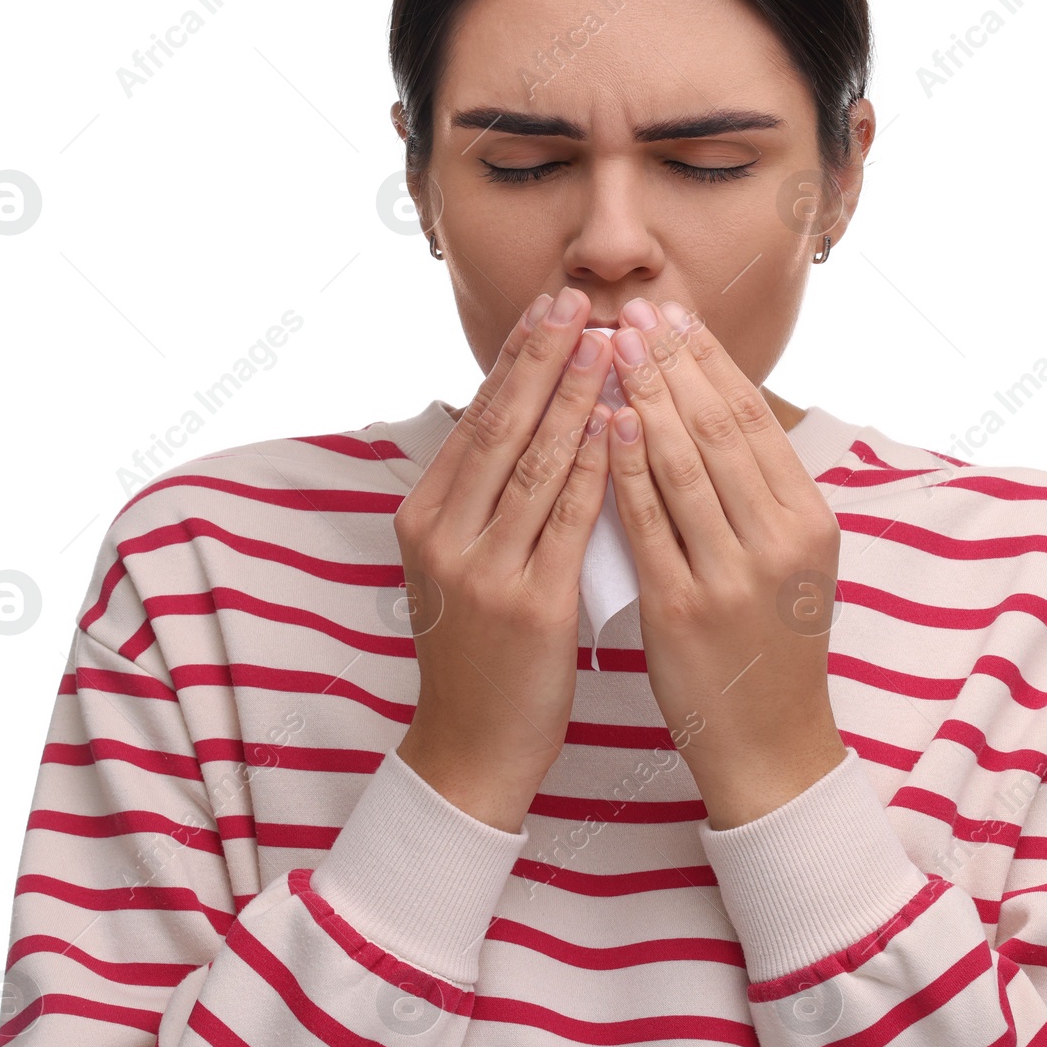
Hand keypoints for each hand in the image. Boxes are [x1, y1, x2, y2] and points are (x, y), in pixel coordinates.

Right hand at [393, 286, 614, 831]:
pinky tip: (623, 424)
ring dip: (576, 396)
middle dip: (544, 356)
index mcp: (423, 516)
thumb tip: (520, 415)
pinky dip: (598, 466)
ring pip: (537, 463)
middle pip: (502, 426)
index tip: (549, 306)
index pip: (477, 418)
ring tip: (609, 341)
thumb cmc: (478, 650)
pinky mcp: (527, 605)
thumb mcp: (458, 563)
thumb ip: (483, 496)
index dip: (515, 358)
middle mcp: (443, 534)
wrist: (470, 747)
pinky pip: (570, 520)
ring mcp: (481, 570)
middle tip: (579, 299)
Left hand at [605, 298, 848, 829]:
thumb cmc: (769, 644)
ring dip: (646, 395)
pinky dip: (625, 464)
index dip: (710, 360)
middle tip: (634, 309)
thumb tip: (714, 404)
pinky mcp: (684, 608)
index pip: (754, 419)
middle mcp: (779, 541)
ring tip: (611, 344)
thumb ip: (760, 491)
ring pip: (685, 463)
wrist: (769, 746)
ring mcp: (733, 575)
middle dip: (672, 360)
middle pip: (719, 428)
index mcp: (809, 521)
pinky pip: (647, 521)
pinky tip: (604, 421)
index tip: (674, 313)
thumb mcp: (790, 561)